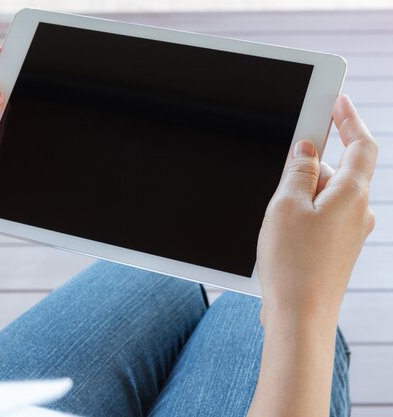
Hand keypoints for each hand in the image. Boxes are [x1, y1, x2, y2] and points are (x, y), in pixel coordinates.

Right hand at [257, 95, 377, 326]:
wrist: (300, 317)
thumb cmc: (293, 264)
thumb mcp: (286, 205)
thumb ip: (298, 171)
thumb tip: (306, 150)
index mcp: (352, 195)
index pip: (360, 144)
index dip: (349, 119)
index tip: (338, 101)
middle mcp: (358, 213)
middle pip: (340, 171)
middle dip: (312, 163)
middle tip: (284, 161)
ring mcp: (350, 234)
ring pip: (328, 197)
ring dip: (303, 193)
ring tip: (275, 212)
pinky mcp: (337, 250)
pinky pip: (323, 218)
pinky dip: (304, 213)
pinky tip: (280, 230)